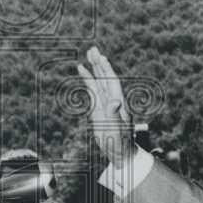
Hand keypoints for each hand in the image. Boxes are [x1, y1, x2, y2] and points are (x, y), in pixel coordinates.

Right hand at [76, 47, 134, 169]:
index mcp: (118, 103)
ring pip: (99, 81)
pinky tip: (82, 71)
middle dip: (99, 63)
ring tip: (87, 55)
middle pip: (105, 77)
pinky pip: (93, 90)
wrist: (119, 153)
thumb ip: (114, 115)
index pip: (112, 82)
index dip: (107, 69)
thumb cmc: (120, 143)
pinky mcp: (98, 109)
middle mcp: (112, 100)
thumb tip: (114, 102)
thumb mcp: (116, 130)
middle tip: (92, 49)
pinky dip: (88, 80)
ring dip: (94, 68)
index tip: (100, 57)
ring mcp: (105, 103)